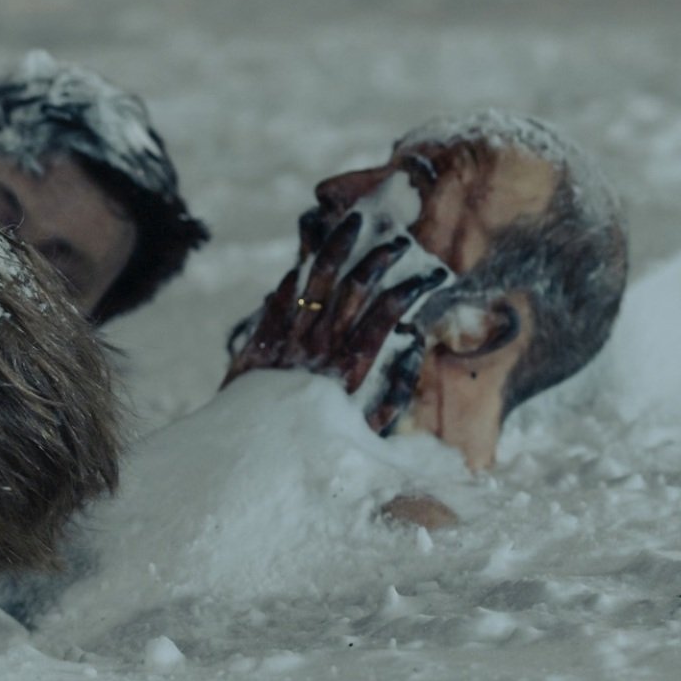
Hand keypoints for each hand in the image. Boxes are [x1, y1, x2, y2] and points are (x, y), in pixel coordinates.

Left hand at [223, 211, 448, 435]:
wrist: (251, 458)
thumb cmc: (316, 447)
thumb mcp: (368, 431)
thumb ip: (396, 389)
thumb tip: (414, 342)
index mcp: (350, 367)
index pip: (385, 313)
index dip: (408, 289)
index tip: (429, 276)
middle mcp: (320, 346)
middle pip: (353, 287)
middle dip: (379, 259)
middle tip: (398, 242)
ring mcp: (287, 339)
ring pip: (315, 280)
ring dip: (337, 248)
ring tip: (352, 223)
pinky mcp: (259, 340)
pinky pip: (279, 298)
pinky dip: (295, 278)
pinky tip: (306, 264)